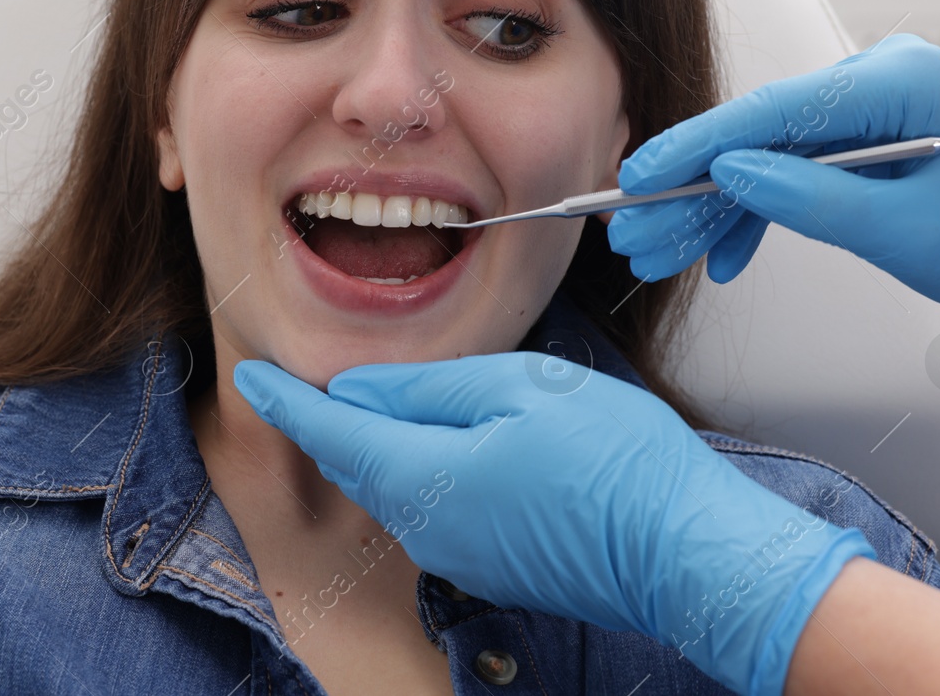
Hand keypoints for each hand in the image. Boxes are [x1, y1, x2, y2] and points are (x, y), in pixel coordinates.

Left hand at [235, 353, 873, 695]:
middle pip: (359, 461)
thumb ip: (433, 388)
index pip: (330, 433)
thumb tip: (365, 389)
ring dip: (382, 442)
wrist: (688, 553)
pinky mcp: (495, 566)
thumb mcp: (522, 391)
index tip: (250, 374)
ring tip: (389, 396)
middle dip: (332, 418)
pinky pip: (436, 508)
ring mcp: (462, 556)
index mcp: (424, 477)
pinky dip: (424, 469)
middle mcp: (428, 528)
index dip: (286, 401)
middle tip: (316, 373)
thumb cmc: (617, 463)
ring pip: (397, 485)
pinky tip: (453, 440)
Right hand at [607, 34, 939, 347]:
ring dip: (710, 209)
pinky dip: (753, 214)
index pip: (776, 110)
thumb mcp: (907, 232)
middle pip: (757, 134)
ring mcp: (861, 106)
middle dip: (692, 190)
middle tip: (633, 232)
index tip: (641, 175)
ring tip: (656, 253)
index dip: (699, 145)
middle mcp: (874, 79)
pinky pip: (786, 171)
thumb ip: (815, 201)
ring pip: (761, 157)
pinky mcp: (853, 136)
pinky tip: (720, 257)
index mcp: (900, 80)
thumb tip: (732, 176)